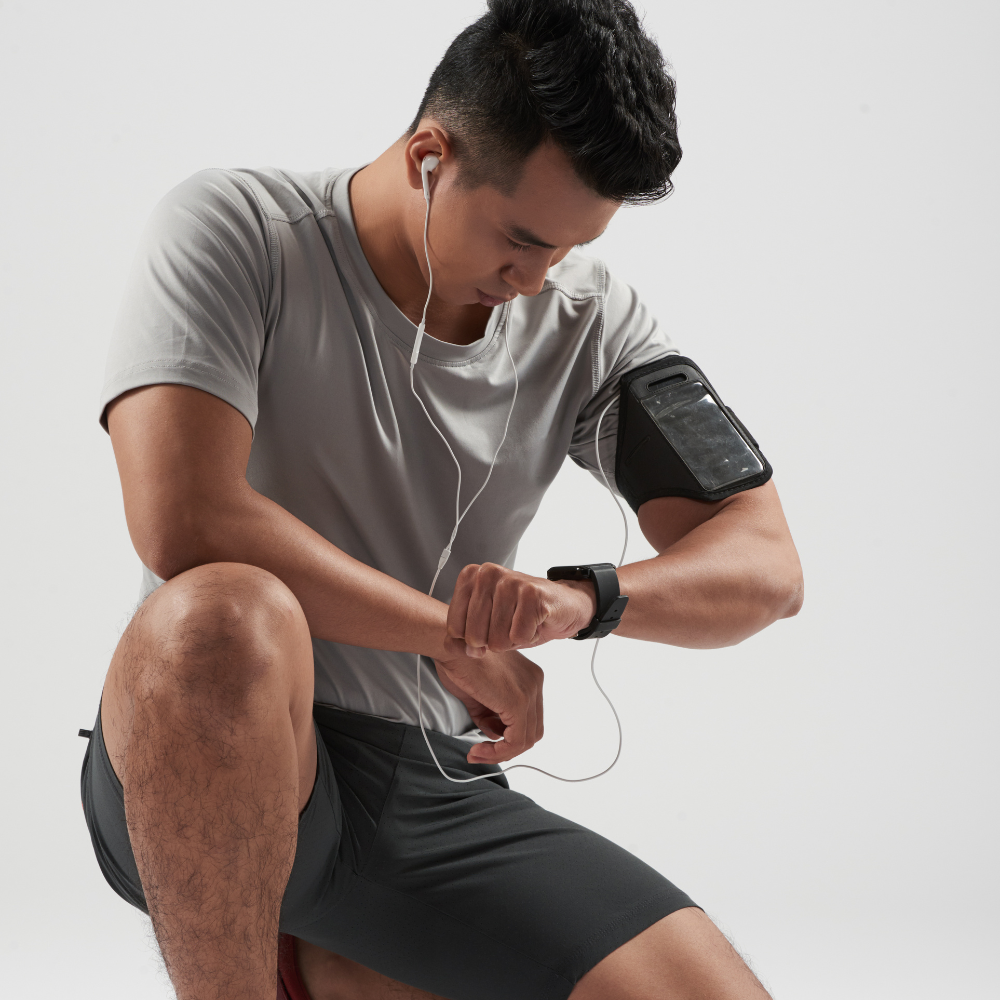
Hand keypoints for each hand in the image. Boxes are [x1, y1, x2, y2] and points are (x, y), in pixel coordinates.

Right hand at [434, 648, 543, 763]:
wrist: (450, 644)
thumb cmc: (458, 661)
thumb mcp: (477, 693)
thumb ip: (489, 714)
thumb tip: (494, 734)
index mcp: (529, 676)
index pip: (528, 717)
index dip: (507, 735)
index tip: (483, 741)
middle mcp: (535, 682)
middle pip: (532, 730)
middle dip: (506, 747)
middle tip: (480, 752)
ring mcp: (529, 692)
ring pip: (526, 739)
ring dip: (500, 753)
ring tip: (477, 753)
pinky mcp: (518, 702)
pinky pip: (516, 740)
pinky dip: (498, 752)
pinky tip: (478, 750)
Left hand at [444, 563, 596, 659]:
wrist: (561, 605)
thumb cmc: (519, 615)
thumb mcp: (485, 627)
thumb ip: (462, 639)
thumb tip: (462, 648)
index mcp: (471, 576)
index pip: (455, 628)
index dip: (472, 640)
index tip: (489, 628)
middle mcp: (488, 573)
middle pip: (475, 636)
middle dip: (493, 642)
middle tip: (509, 626)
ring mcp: (511, 581)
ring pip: (498, 640)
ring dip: (513, 640)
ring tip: (522, 623)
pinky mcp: (533, 594)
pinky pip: (520, 637)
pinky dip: (529, 637)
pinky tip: (535, 623)